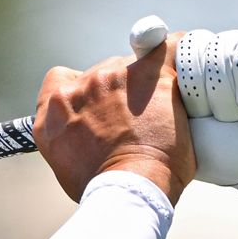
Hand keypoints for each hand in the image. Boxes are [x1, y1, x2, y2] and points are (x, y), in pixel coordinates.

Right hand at [33, 34, 193, 204]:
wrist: (131, 190)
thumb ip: (72, 140)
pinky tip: (184, 68)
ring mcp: (109, 78)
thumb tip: (90, 138)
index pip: (61, 82)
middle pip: (100, 74)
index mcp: (53, 114)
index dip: (82, 91)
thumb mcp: (68, 168)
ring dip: (145, 83)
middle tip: (138, 120)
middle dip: (118, 92)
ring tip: (162, 112)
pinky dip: (177, 54)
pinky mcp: (144, 73)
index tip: (98, 107)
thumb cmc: (105, 189)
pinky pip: (166, 48)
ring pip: (131, 64)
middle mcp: (76, 90)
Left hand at [178, 28, 237, 228]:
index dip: (166, 53)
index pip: (170, 48)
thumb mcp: (182, 131)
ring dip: (225, 89)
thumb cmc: (231, 159)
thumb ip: (160, 97)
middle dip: (199, 87)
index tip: (159, 61)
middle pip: (194, 45)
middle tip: (214, 118)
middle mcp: (222, 63)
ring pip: (222, 46)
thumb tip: (144, 49)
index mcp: (195, 79)